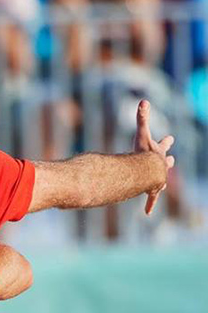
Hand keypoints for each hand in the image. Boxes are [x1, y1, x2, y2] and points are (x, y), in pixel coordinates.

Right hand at [133, 99, 174, 214]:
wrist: (148, 172)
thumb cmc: (144, 153)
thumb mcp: (142, 134)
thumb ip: (142, 117)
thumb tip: (144, 100)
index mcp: (158, 153)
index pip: (164, 144)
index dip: (167, 141)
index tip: (171, 138)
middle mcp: (160, 166)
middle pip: (166, 162)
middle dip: (167, 161)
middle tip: (170, 160)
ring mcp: (157, 179)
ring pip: (160, 181)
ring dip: (159, 182)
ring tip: (158, 185)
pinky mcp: (152, 190)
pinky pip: (151, 198)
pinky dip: (149, 204)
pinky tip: (148, 212)